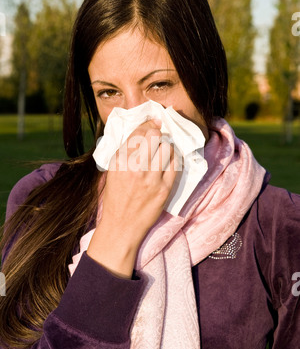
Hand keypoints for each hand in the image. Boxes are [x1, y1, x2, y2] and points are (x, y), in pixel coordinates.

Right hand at [87, 119, 177, 277]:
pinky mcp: (164, 189)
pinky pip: (175, 165)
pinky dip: (173, 160)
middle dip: (158, 133)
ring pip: (167, 148)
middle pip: (154, 136)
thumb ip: (124, 151)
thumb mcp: (112, 171)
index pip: (138, 132)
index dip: (148, 124)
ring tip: (163, 151)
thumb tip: (141, 130)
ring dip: (166, 146)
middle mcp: (134, 167)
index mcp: (119, 161)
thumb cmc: (116, 197)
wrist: (122, 226)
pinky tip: (169, 161)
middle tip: (159, 135)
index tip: (154, 122)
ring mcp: (151, 178)